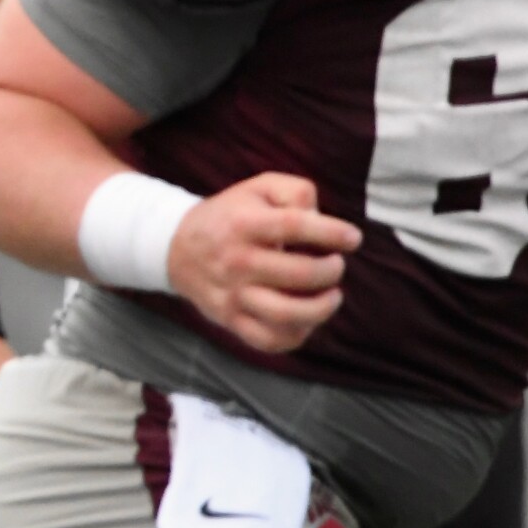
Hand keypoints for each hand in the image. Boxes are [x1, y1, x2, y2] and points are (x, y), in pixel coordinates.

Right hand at [165, 173, 357, 353]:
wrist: (175, 247)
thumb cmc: (231, 216)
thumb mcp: (258, 188)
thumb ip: (296, 192)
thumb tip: (321, 219)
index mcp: (244, 223)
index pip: (295, 226)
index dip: (332, 232)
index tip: (352, 238)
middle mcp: (237, 260)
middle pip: (300, 274)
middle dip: (332, 270)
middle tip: (335, 264)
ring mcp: (233, 294)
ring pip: (287, 314)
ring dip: (322, 308)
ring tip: (331, 295)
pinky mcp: (230, 319)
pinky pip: (269, 340)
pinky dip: (297, 335)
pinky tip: (306, 319)